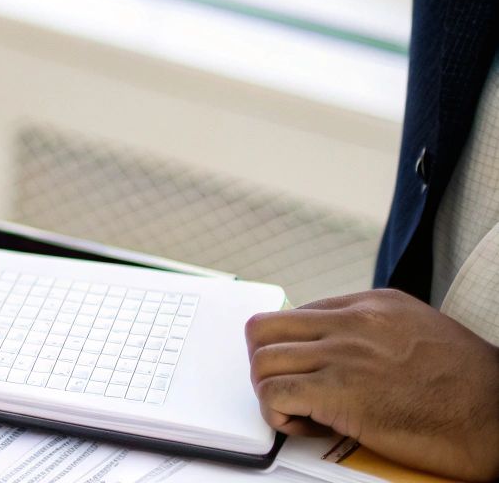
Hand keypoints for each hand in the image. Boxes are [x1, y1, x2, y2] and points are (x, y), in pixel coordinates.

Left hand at [246, 288, 498, 479]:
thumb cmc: (469, 386)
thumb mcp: (421, 332)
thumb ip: (377, 332)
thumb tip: (341, 348)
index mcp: (373, 303)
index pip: (297, 315)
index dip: (294, 351)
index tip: (309, 375)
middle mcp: (352, 321)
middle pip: (263, 329)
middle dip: (266, 363)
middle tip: (288, 390)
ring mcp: (343, 354)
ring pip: (261, 361)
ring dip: (270, 392)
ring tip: (300, 412)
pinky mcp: (339, 392)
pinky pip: (273, 394)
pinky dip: (277, 414)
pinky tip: (305, 425)